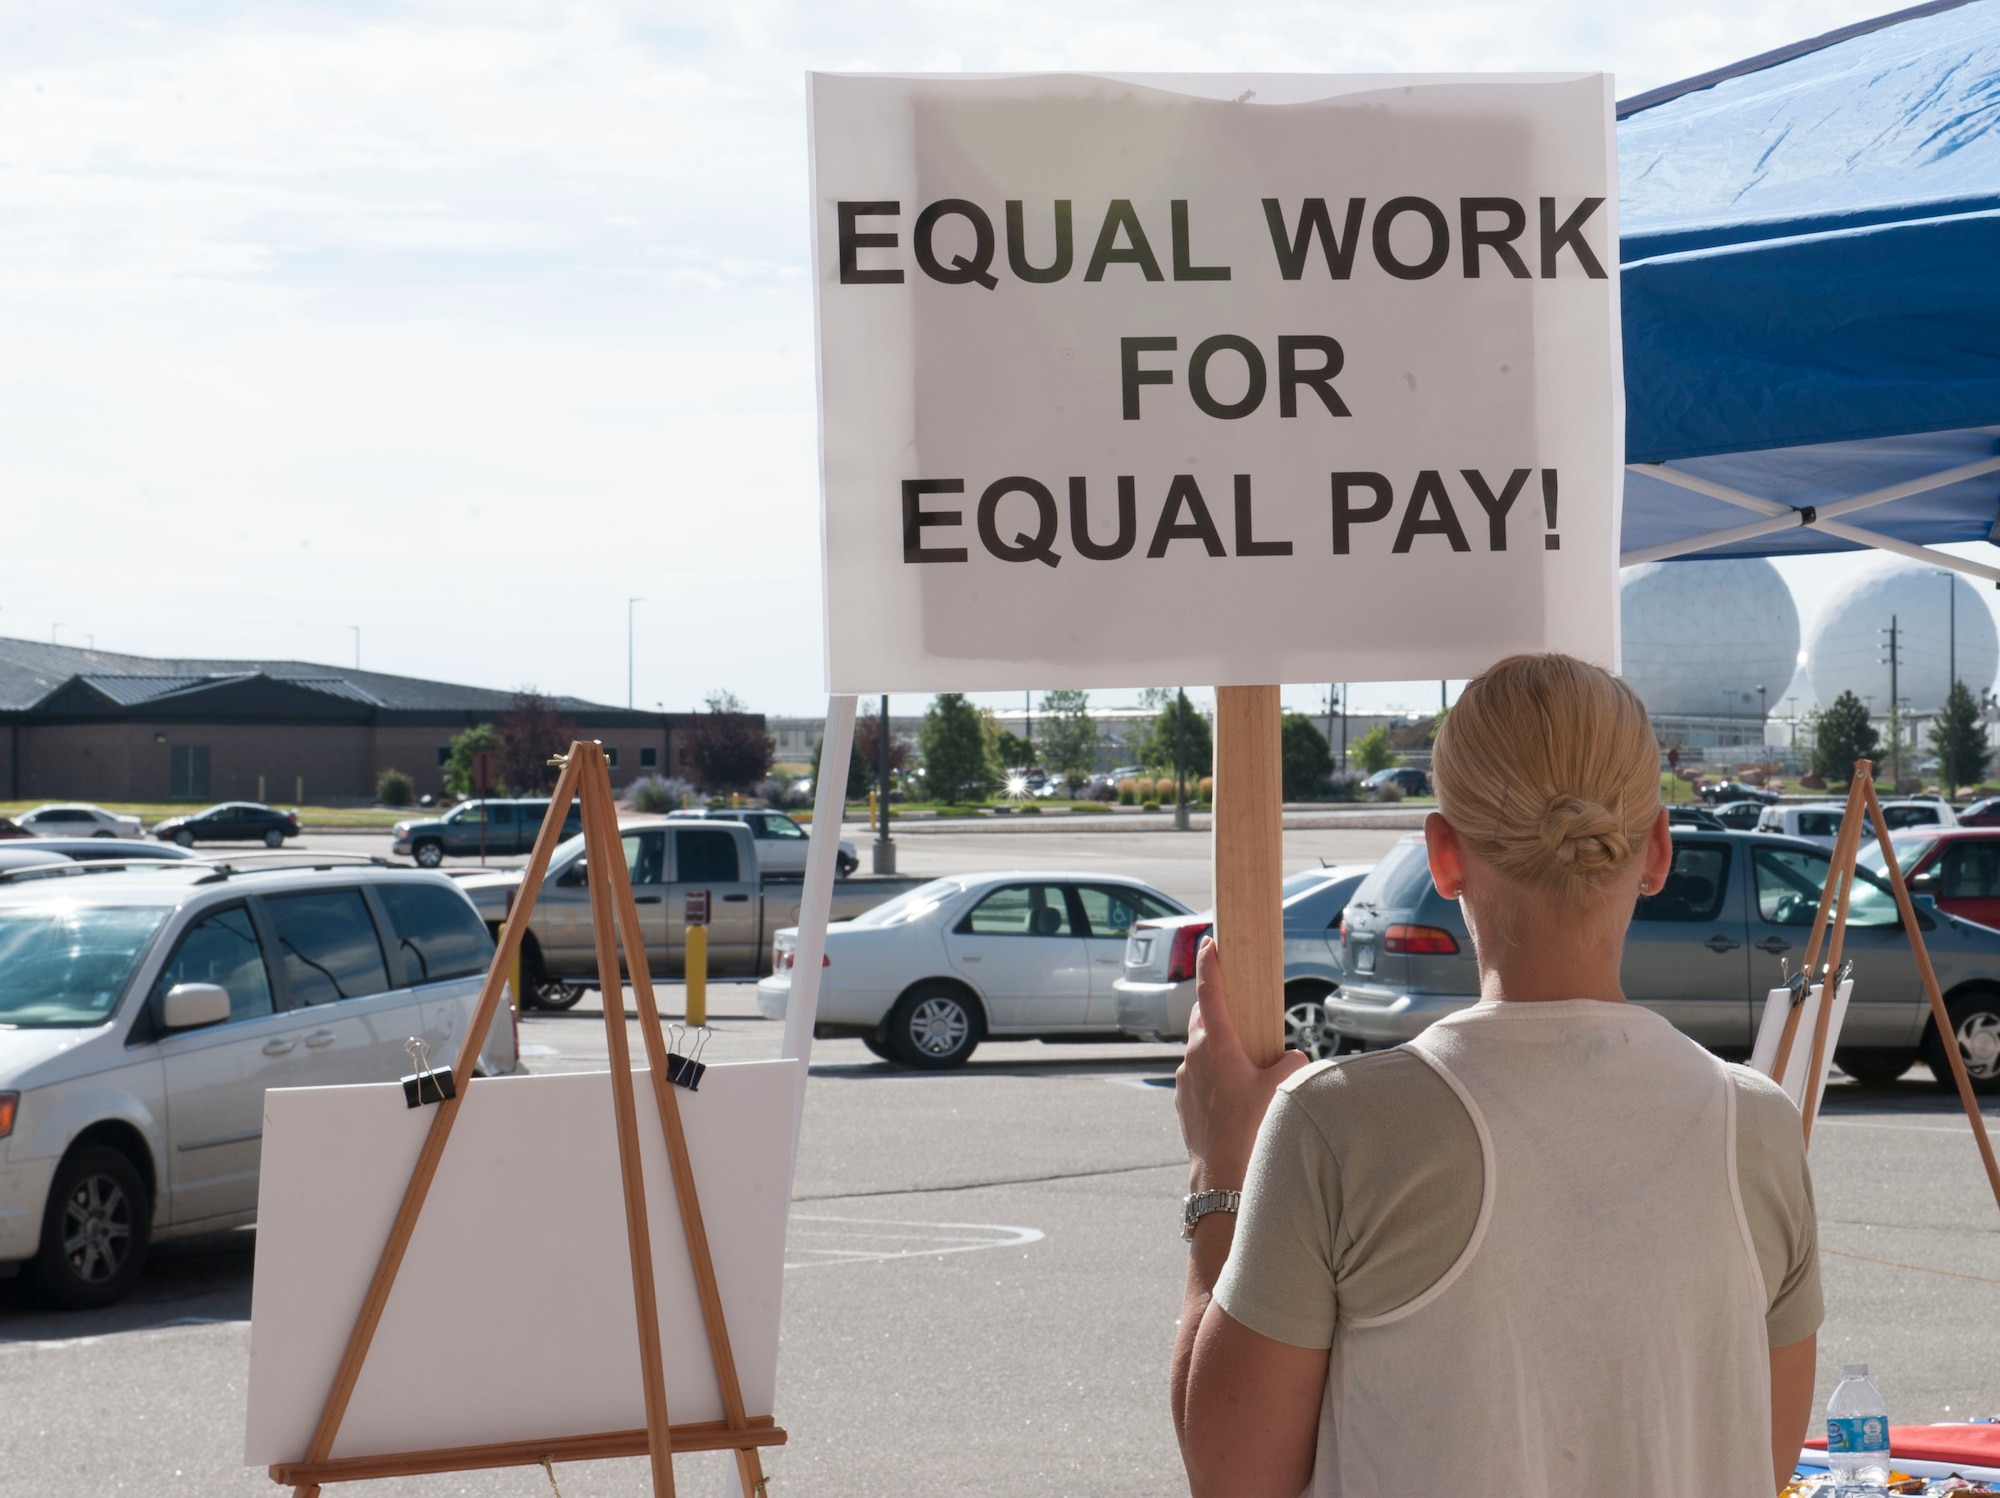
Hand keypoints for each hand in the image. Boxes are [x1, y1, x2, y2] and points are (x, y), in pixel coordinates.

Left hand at [1175, 936, 1309, 1190]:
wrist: (1221, 1175)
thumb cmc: (1251, 1129)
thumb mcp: (1282, 1088)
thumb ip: (1290, 1061)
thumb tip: (1288, 1056)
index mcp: (1217, 1044)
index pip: (1210, 991)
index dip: (1211, 963)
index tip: (1210, 942)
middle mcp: (1195, 1055)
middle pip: (1203, 1016)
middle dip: (1217, 1003)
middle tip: (1235, 996)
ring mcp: (1186, 1078)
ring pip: (1200, 1045)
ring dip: (1217, 1040)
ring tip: (1242, 1050)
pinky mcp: (1184, 1098)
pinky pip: (1198, 1071)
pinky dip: (1212, 1067)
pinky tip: (1233, 1085)